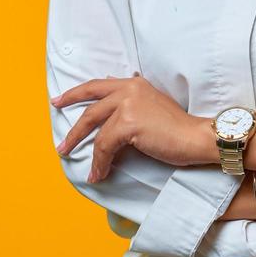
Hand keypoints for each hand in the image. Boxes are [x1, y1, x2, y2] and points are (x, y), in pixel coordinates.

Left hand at [51, 75, 211, 182]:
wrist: (196, 137)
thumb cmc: (177, 128)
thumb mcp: (151, 105)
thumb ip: (132, 101)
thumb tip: (112, 104)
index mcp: (132, 83)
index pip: (97, 85)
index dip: (76, 93)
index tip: (59, 100)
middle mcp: (128, 89)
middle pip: (89, 104)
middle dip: (71, 123)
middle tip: (59, 139)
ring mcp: (127, 105)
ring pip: (94, 128)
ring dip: (82, 147)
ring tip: (73, 161)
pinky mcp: (129, 124)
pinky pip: (105, 146)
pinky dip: (99, 161)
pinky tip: (99, 173)